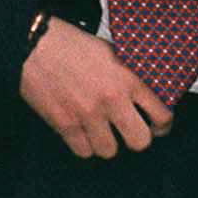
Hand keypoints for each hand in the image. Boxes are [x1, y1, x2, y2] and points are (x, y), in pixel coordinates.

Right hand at [19, 17, 171, 158]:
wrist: (34, 46)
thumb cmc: (71, 45)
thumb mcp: (111, 51)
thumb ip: (129, 74)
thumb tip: (146, 93)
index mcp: (128, 78)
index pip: (161, 114)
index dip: (162, 126)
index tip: (157, 127)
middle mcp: (112, 98)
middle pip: (140, 141)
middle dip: (136, 138)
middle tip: (129, 132)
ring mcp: (88, 114)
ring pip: (110, 150)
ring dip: (106, 142)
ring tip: (100, 130)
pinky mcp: (65, 124)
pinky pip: (83, 151)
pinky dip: (83, 144)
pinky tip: (81, 131)